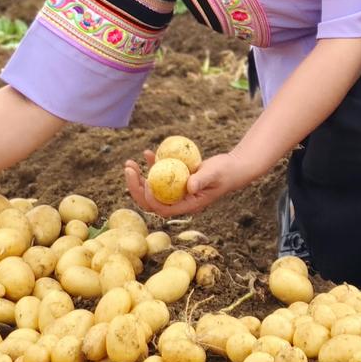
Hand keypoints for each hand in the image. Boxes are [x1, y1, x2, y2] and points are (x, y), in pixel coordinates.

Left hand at [124, 150, 251, 217]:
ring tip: (129, 163)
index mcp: (187, 205)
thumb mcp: (214, 174)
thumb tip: (189, 186)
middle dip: (136, 187)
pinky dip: (151, 165)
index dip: (151, 199)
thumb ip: (202, 180)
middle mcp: (179, 201)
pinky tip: (147, 153)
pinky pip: (159, 175)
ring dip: (138, 177)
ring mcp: (176, 191)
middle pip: (151, 201)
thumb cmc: (225, 172)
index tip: (145, 182)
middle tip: (128, 169)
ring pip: (151, 188)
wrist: (232, 167)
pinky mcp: (176, 180)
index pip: (163, 209)